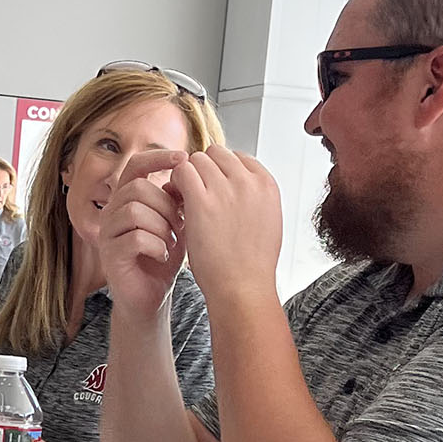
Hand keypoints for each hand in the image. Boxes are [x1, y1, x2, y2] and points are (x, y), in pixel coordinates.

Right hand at [97, 149, 189, 323]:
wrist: (151, 297)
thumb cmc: (163, 257)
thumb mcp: (175, 223)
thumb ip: (178, 200)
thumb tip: (192, 172)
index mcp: (126, 199)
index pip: (135, 165)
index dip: (158, 158)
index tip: (184, 157)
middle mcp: (111, 212)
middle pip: (137, 188)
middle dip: (166, 204)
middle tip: (181, 224)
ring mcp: (107, 233)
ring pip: (134, 211)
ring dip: (162, 226)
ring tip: (171, 242)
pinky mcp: (109, 255)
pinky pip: (135, 238)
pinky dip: (157, 246)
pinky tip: (164, 255)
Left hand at [164, 145, 283, 304]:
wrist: (242, 287)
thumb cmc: (251, 264)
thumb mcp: (267, 222)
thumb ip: (253, 197)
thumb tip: (235, 184)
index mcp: (267, 185)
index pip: (239, 158)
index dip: (221, 173)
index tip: (214, 191)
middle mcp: (249, 181)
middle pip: (217, 154)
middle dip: (204, 171)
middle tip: (195, 194)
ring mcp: (226, 188)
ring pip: (197, 159)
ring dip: (187, 176)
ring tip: (185, 200)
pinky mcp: (202, 200)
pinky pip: (182, 171)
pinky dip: (175, 182)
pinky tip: (176, 202)